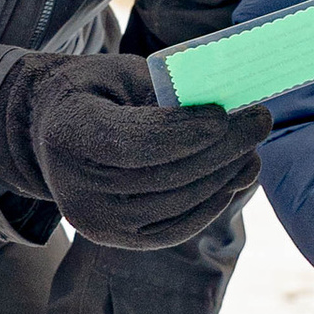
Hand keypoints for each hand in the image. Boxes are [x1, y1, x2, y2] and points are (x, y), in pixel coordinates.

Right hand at [0, 53, 269, 253]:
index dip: (180, 134)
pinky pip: (176, 228)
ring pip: (176, 204)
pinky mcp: (118, 239)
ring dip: (224, 176)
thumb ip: (166, 91)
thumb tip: (229, 113)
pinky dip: (211, 204)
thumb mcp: (122, 74)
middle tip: (260, 120)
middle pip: (162, 176)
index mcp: (68, 133)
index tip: (223, 115)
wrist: (53, 134)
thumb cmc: (97, 92)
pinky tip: (234, 178)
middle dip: (220, 150)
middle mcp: (75, 188)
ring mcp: (95, 222)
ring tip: (253, 148)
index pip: (131, 145)